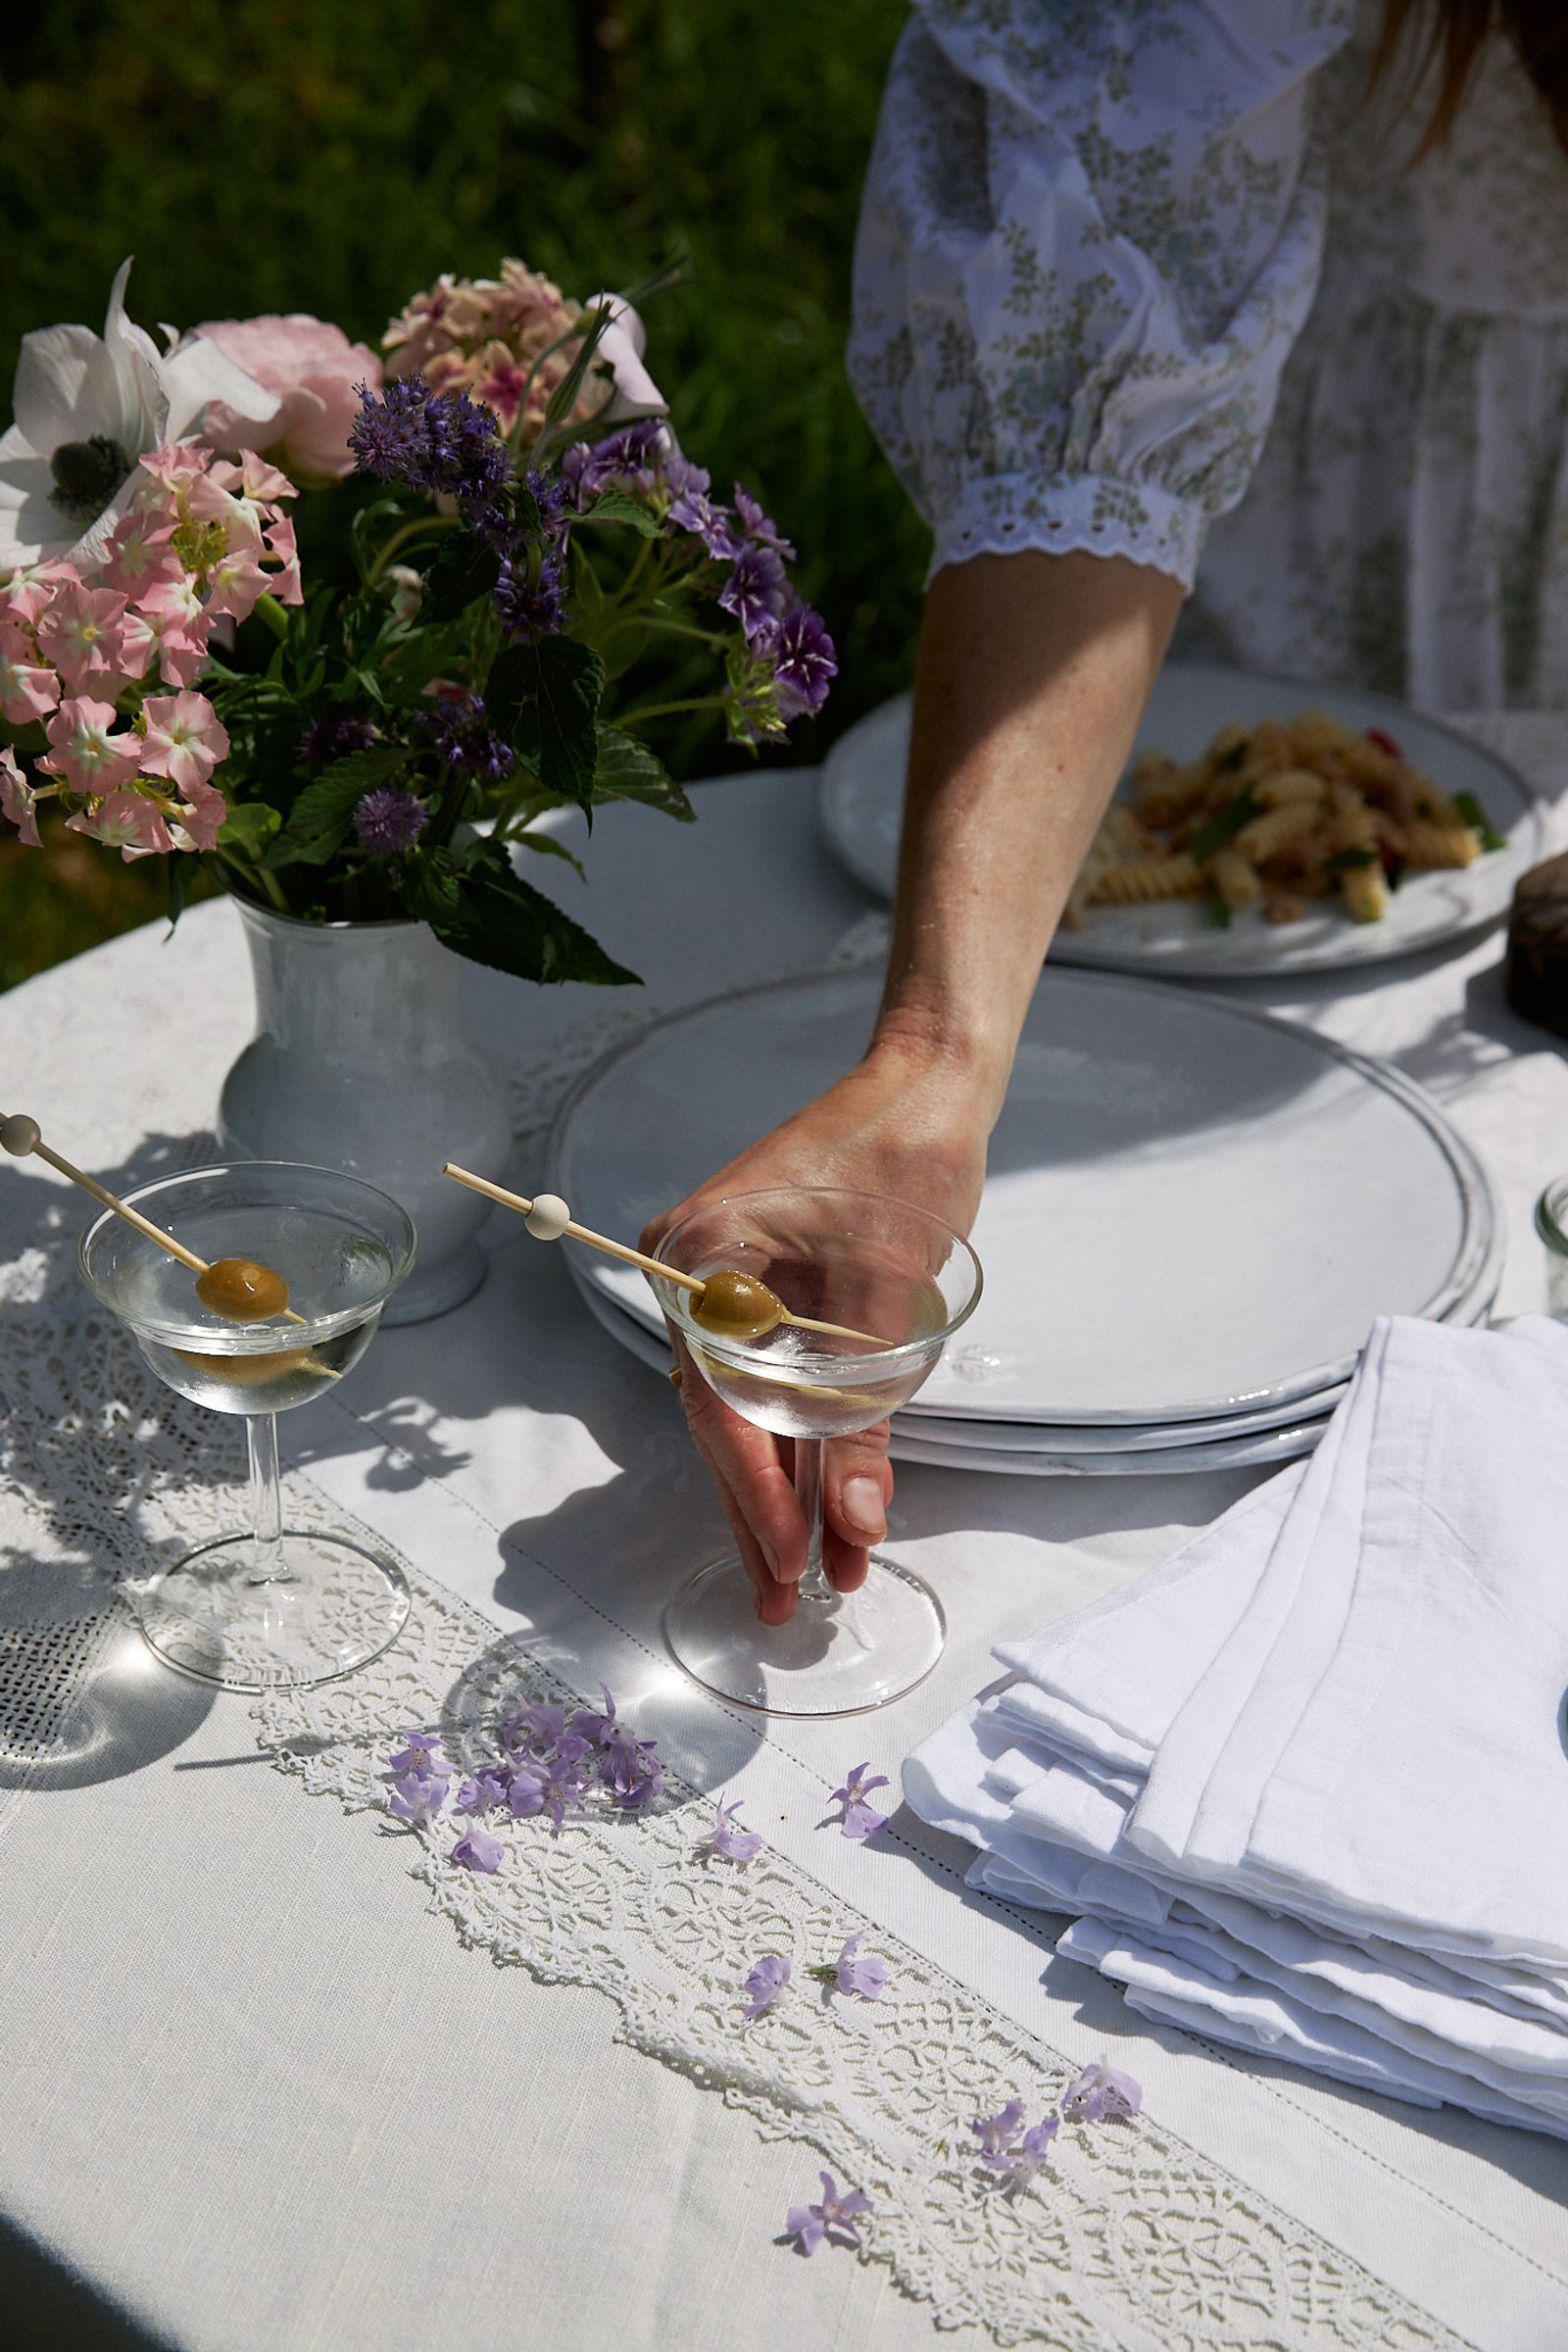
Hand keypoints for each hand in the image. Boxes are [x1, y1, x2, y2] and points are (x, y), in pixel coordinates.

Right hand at [640, 1033, 986, 1624]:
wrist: (929, 1085)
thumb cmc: (901, 1161)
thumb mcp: (886, 1297)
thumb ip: (864, 1416)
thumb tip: (855, 1525)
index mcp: (701, 1260)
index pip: (717, 1404)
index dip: (753, 1493)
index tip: (790, 1562)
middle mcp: (699, 1278)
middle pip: (725, 1420)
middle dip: (762, 1513)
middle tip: (783, 1605)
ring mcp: (731, 1287)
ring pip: (754, 1412)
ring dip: (789, 1490)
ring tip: (815, 1580)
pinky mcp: (770, 1294)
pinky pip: (780, 1383)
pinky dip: (808, 1442)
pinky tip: (830, 1509)